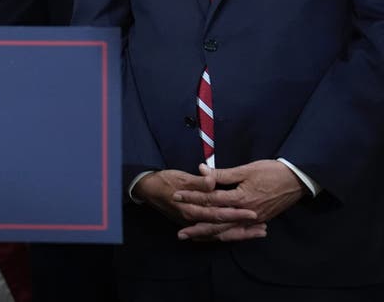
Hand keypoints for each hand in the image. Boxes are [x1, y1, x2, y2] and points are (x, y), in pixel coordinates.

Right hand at [133, 168, 259, 241]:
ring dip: (240, 234)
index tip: (253, 213)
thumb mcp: (181, 177)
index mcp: (192, 209)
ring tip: (259, 233)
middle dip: (243, 230)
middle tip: (263, 228)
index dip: (236, 214)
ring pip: (220, 234)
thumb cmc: (165, 180)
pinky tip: (241, 234)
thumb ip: (199, 181)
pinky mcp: (195, 224)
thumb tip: (213, 182)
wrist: (147, 188)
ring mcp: (194, 224)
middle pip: (222, 229)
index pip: (218, 214)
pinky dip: (229, 234)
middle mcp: (194, 220)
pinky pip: (214, 234)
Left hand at [173, 161, 304, 241]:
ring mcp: (253, 220)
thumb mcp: (246, 170)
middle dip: (197, 227)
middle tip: (180, 233)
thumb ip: (222, 174)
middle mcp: (245, 213)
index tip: (176, 196)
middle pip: (216, 223)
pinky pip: (239, 233)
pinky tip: (216, 238)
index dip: (192, 197)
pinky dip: (226, 237)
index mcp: (240, 198)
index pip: (210, 199)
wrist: (297, 181)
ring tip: (193, 239)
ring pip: (227, 232)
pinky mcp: (259, 222)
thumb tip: (201, 169)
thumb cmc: (271, 172)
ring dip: (209, 236)